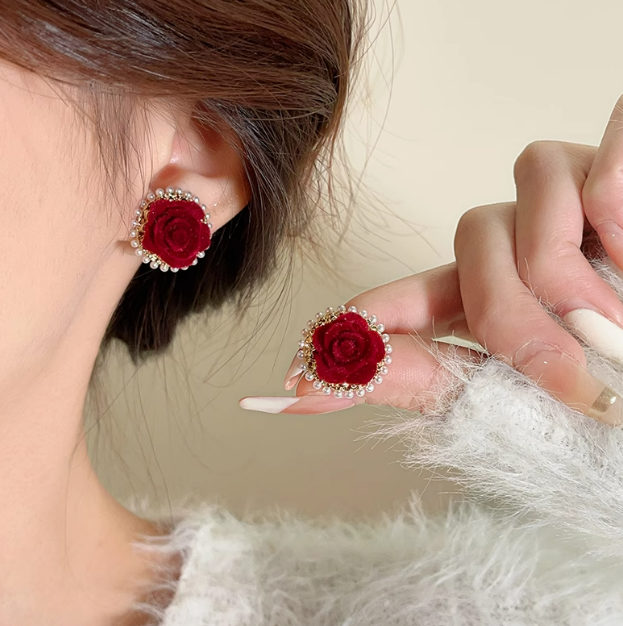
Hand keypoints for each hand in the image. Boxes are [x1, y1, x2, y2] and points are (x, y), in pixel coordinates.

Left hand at [240, 96, 622, 426]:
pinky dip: (622, 227)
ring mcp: (569, 199)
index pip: (407, 299)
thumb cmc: (615, 389)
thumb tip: (321, 377)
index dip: (360, 329)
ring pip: (518, 201)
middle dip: (507, 313)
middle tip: (562, 376)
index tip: (298, 382)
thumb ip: (428, 380)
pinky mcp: (619, 163)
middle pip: (468, 242)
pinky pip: (599, 177)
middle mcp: (521, 242)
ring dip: (564, 280)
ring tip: (620, 326)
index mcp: (492, 298)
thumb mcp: (520, 402)